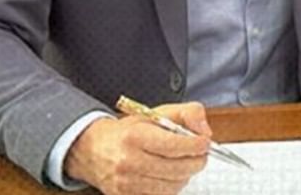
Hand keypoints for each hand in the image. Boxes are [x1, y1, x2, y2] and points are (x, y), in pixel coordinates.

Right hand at [64, 101, 210, 194]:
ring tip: (182, 164)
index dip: (196, 145)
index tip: (204, 142)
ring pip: (172, 186)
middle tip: (200, 154)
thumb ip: (188, 114)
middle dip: (196, 161)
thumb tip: (205, 132)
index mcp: (136, 136)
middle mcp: (128, 161)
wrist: (95, 150)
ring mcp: (126, 183)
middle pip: (177, 169)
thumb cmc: (130, 131)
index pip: (174, 145)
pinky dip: (171, 187)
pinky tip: (169, 176)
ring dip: (185, 176)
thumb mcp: (158, 113)